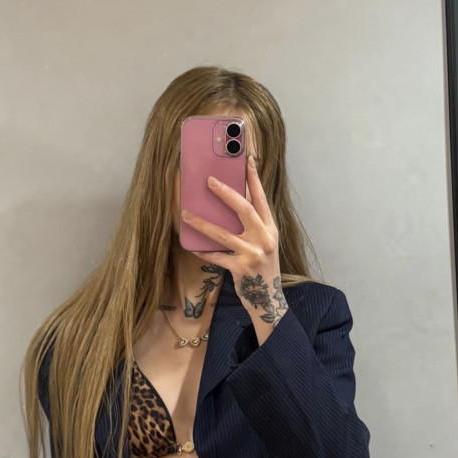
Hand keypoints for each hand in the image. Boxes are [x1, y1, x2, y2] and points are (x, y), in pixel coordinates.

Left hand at [181, 155, 280, 295]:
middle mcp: (264, 238)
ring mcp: (253, 254)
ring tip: (186, 214)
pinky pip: (217, 257)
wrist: (268, 298)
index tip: (247, 160)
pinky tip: (192, 246)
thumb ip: (254, 225)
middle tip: (209, 181)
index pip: (261, 198)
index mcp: (270, 228)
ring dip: (202, 223)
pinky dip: (204, 251)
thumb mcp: (265, 243)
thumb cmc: (262, 267)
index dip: (254, 179)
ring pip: (223, 234)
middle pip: (244, 209)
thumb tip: (232, 203)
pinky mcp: (241, 268)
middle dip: (226, 193)